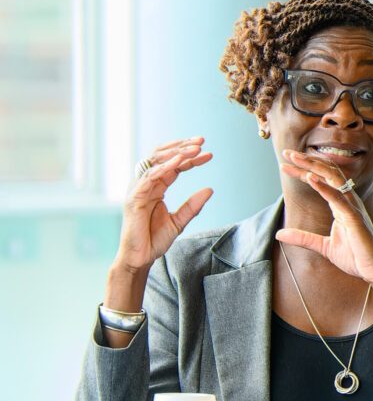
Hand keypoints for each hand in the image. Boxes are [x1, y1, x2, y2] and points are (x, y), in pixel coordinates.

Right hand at [113, 137, 213, 283]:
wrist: (140, 258)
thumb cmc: (154, 240)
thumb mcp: (179, 221)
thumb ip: (193, 206)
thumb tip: (210, 189)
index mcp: (156, 187)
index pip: (174, 165)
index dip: (191, 158)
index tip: (209, 154)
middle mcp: (145, 184)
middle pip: (163, 157)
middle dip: (182, 147)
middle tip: (201, 141)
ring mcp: (138, 189)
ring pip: (155, 161)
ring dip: (176, 152)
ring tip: (194, 148)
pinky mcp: (134, 197)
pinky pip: (149, 177)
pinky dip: (165, 167)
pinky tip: (179, 161)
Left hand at [276, 149, 372, 293]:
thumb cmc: (355, 257)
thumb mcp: (323, 246)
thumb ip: (302, 238)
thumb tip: (279, 234)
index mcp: (342, 205)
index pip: (321, 181)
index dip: (303, 172)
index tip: (285, 165)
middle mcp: (348, 201)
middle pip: (326, 173)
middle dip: (306, 162)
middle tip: (287, 152)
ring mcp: (352, 207)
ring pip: (332, 178)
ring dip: (312, 166)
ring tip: (295, 158)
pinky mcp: (354, 217)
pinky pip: (337, 197)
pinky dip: (323, 187)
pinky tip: (310, 178)